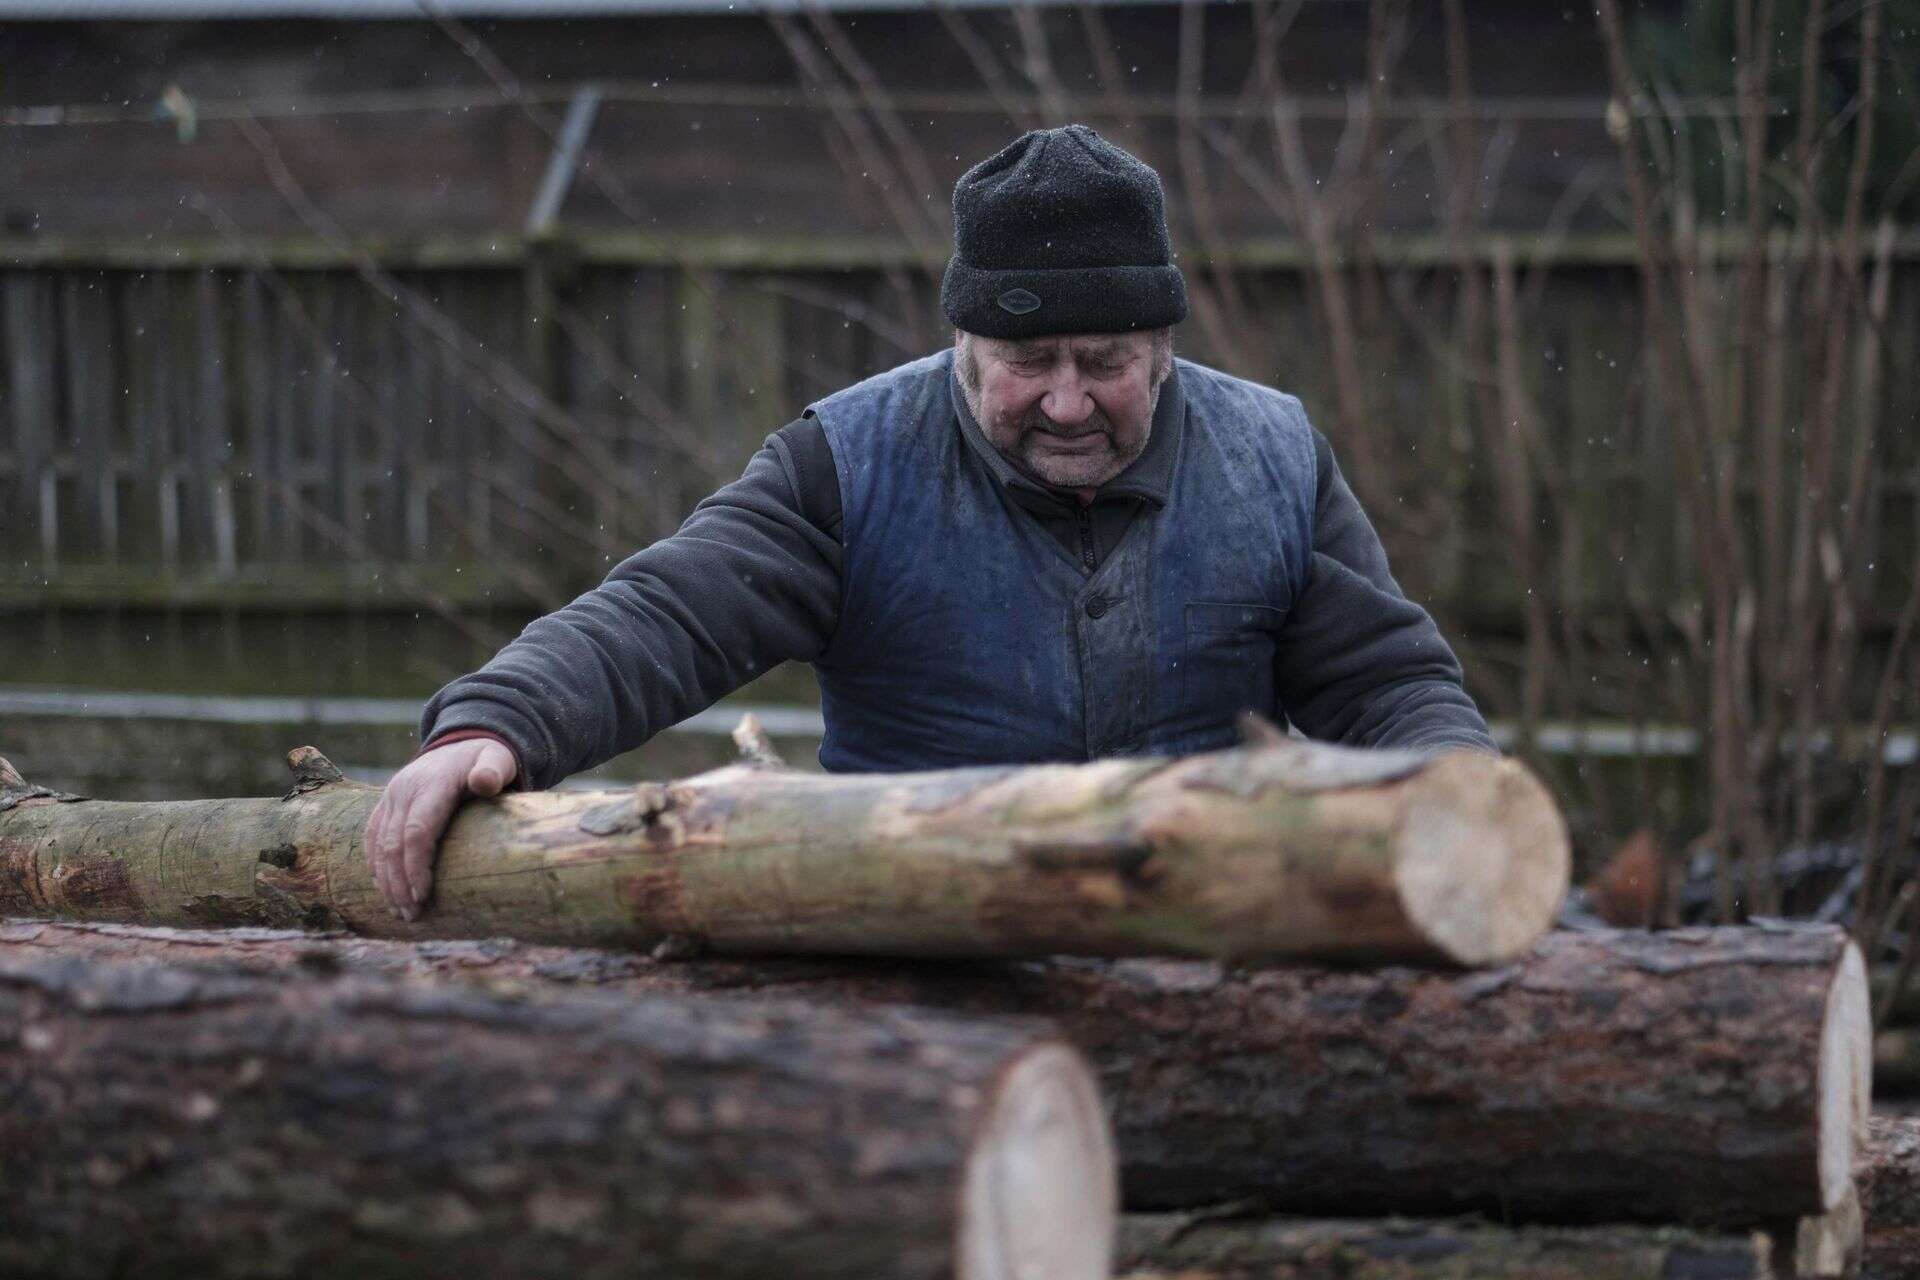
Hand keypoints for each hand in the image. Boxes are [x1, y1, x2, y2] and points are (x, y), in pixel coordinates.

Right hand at [364, 739, 516, 920]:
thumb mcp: (498, 759)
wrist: (462, 742)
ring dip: (386, 881)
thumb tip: (484, 782)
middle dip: (400, 883)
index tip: (423, 896)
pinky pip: (371, 837)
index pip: (417, 831)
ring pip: (378, 845)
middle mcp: (405, 790)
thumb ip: (493, 770)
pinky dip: (375, 866)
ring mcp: (391, 797)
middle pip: (393, 844)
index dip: (416, 866)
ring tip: (401, 912)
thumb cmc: (488, 759)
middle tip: (412, 915)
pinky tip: (386, 891)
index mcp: (432, 784)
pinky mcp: (385, 805)